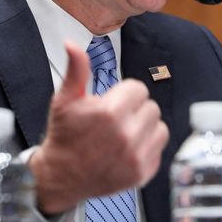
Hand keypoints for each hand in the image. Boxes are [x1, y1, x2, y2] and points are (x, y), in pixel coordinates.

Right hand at [28, 41, 169, 213]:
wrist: (61, 176)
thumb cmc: (65, 136)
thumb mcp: (65, 100)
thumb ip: (76, 70)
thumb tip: (72, 44)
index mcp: (109, 112)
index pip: (138, 88)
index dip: (124, 93)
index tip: (112, 103)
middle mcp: (126, 135)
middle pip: (151, 106)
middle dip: (135, 109)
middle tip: (116, 119)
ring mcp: (136, 156)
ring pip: (160, 126)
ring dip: (145, 127)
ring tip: (125, 133)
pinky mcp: (143, 173)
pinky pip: (160, 148)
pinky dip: (148, 146)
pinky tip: (129, 149)